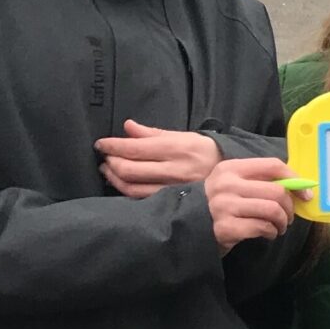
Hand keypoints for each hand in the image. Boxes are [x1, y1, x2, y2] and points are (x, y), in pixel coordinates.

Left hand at [96, 120, 221, 197]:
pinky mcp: (170, 201)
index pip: (135, 148)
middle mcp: (174, 170)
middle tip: (105, 156)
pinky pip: (140, 198)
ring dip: (114, 178)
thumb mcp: (182, 136)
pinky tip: (120, 182)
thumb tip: (127, 126)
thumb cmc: (203, 152)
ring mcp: (171, 189)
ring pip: (131, 187)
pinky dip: (125, 189)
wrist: (229, 175)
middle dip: (111, 162)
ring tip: (108, 169)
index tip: (100, 144)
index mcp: (176, 149)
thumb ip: (153, 133)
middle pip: (129, 169)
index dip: (113, 146)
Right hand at [205, 157, 299, 251]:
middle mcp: (227, 184)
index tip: (305, 194)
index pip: (272, 165)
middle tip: (288, 217)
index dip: (295, 180)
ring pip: (273, 210)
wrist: (186, 226)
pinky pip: (262, 227)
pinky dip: (271, 232)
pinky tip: (267, 234)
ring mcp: (224, 206)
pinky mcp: (225, 227)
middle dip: (290, 208)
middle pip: (277, 191)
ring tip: (279, 227)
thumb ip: (259, 181)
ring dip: (283, 222)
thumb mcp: (233, 185)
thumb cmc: (219, 205)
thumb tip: (298, 187)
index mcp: (231, 168)